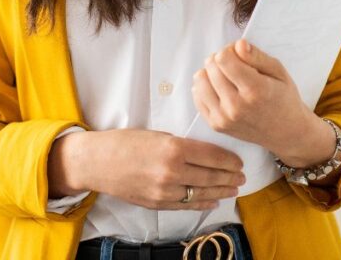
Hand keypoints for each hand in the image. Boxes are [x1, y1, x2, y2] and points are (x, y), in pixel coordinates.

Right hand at [48, 129, 244, 210]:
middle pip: (211, 176)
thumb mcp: (158, 135)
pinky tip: (214, 200)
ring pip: (201, 193)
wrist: (98, 162)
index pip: (212, 155)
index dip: (229, 160)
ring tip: (234, 189)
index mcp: (174, 148)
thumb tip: (206, 152)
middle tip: (243, 176)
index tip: (240, 161)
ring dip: (221, 191)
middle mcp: (171, 171)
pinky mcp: (157, 203)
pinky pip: (186, 205)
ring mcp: (164, 190)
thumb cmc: (126, 142)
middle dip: (230, 177)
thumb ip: (182, 144)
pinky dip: (202, 203)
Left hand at [192, 39, 333, 166]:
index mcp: (255, 90)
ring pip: (200, 81)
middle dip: (220, 59)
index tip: (239, 53)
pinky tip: (219, 87)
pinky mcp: (216, 125)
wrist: (285, 132)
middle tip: (234, 64)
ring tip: (225, 75)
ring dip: (210, 72)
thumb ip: (257, 56)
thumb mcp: (279, 71)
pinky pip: (197, 96)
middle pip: (211, 67)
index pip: (224, 59)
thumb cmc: (283, 98)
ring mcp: (224, 118)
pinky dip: (205, 87)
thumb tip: (238, 44)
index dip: (230, 50)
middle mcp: (237, 106)